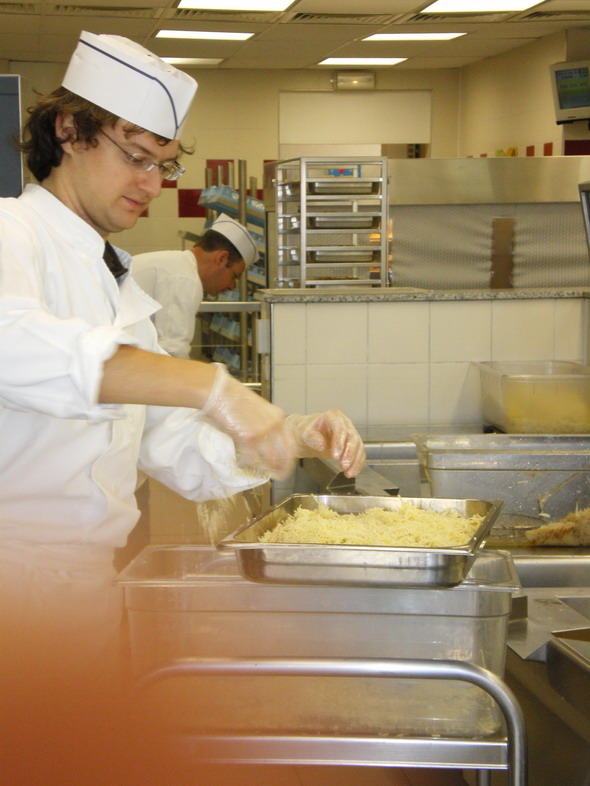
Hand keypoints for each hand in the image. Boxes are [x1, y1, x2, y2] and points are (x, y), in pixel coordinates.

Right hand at [200, 364, 296, 478]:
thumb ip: (265, 423)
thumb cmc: (234, 398)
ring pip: (269, 461)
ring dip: (261, 469)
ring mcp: (262, 432)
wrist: (219, 391)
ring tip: (253, 471)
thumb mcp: (258, 409)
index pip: (291, 445)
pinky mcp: (247, 438)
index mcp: (278, 418)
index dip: (287, 460)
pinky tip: (239, 463)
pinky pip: (250, 460)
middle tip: (273, 476)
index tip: (283, 468)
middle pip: (283, 456)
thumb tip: (265, 442)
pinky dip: (245, 464)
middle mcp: (274, 426)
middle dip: (279, 470)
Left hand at [284, 410, 365, 477]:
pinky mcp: (353, 444)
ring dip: (355, 461)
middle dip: (349, 453)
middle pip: (352, 437)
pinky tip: (352, 472)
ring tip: (348, 473)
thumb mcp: (306, 433)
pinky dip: (357, 464)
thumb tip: (321, 445)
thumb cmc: (308, 431)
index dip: (339, 442)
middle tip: (343, 465)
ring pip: (358, 447)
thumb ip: (312, 438)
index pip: (340, 429)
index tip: (335, 456)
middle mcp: (345, 423)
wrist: (310, 434)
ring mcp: (350, 433)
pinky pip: (359, 454)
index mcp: (333, 417)